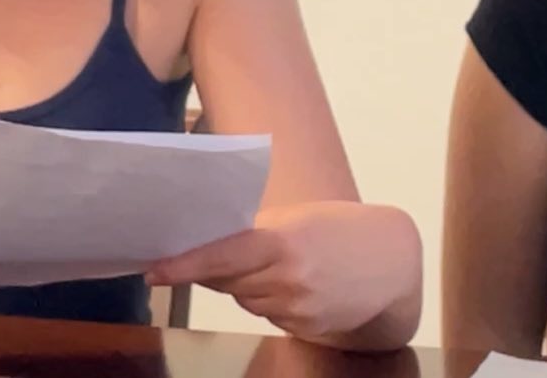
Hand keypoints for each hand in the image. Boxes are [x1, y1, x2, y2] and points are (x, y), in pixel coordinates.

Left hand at [146, 201, 420, 341]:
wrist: (392, 262)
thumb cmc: (340, 230)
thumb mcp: (297, 220)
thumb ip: (255, 234)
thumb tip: (206, 247)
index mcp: (284, 242)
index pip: (223, 255)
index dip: (186, 264)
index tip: (154, 270)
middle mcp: (289, 279)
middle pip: (227, 282)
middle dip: (214, 269)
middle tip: (211, 253)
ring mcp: (298, 308)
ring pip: (244, 299)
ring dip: (245, 284)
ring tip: (276, 263)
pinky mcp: (305, 326)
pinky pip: (266, 314)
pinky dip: (268, 299)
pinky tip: (292, 284)